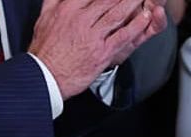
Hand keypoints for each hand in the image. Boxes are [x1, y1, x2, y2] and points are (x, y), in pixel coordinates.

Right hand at [29, 0, 160, 99]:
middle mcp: (81, 19)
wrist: (46, 76)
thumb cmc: (45, 50)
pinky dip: (137, 25)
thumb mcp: (44, 17)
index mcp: (67, 8)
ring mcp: (93, 35)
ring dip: (133, 3)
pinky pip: (123, 35)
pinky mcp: (102, 52)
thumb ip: (54, 0)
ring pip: (118, 13)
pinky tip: (146, 18)